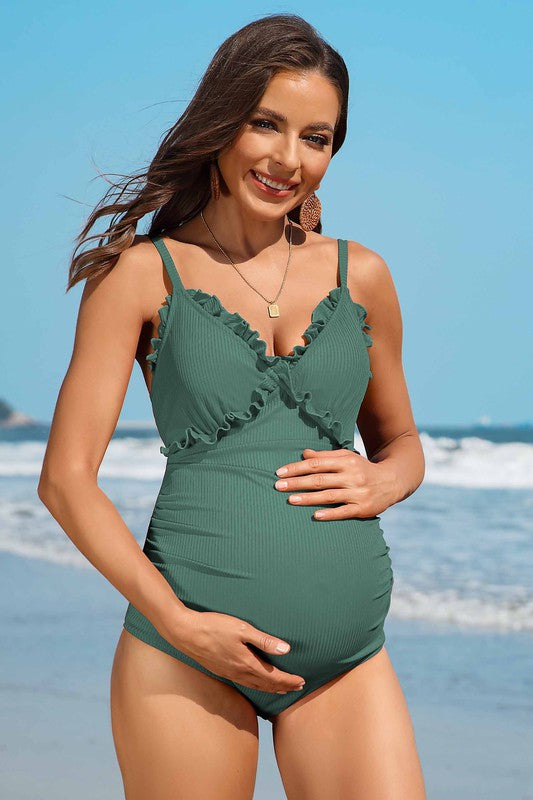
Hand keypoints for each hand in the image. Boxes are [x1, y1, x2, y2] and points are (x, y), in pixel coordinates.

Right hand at [173, 610, 305, 694]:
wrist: (185, 633)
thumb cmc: (214, 627)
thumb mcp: (241, 629)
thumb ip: (264, 640)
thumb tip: (286, 650)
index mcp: (247, 663)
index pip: (274, 677)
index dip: (289, 680)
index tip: (302, 682)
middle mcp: (239, 673)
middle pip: (266, 685)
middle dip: (283, 687)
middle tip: (297, 688)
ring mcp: (229, 674)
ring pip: (255, 687)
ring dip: (270, 689)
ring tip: (281, 689)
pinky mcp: (222, 671)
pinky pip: (245, 684)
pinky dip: (256, 686)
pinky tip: (256, 683)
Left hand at [274, 447, 399, 519]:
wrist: (392, 482)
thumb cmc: (363, 469)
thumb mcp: (347, 458)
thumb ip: (325, 456)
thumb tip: (304, 454)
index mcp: (346, 461)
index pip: (317, 464)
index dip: (297, 468)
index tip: (280, 472)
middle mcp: (352, 476)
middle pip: (320, 479)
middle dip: (297, 482)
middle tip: (278, 486)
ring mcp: (358, 493)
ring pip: (329, 495)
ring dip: (308, 498)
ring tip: (290, 500)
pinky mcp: (363, 508)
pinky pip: (344, 511)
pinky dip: (330, 513)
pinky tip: (315, 515)